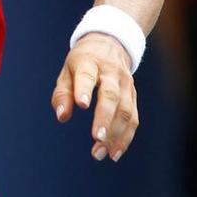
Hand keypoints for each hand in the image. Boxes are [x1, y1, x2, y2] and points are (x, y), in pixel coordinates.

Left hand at [51, 32, 138, 161]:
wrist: (110, 44)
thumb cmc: (82, 62)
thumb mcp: (67, 71)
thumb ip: (62, 93)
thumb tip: (62, 117)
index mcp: (89, 61)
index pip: (87, 75)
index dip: (84, 88)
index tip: (81, 104)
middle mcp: (110, 72)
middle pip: (110, 95)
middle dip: (104, 117)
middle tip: (96, 138)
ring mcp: (125, 84)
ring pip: (125, 110)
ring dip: (115, 134)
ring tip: (101, 153)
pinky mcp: (133, 95)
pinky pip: (133, 119)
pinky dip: (125, 137)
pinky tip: (114, 152)